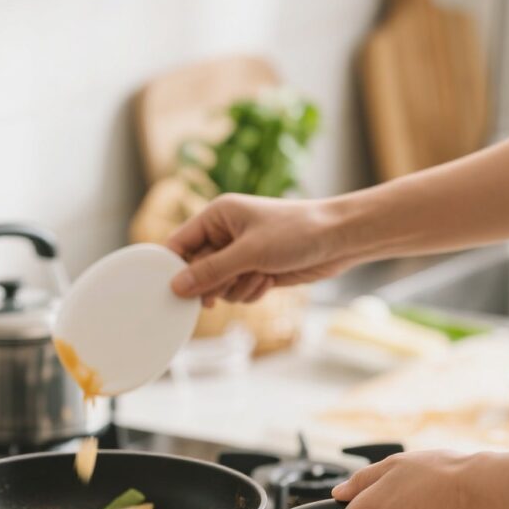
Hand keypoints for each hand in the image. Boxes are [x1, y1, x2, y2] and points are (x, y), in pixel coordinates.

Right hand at [168, 194, 347, 305]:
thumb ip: (210, 271)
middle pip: (197, 270)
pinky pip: (237, 293)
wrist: (338, 240)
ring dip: (237, 288)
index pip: (178, 243)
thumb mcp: (249, 252)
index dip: (171, 266)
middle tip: (228, 282)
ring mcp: (240, 255)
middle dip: (214, 281)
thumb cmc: (297, 232)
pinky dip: (251, 292)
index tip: (170, 289)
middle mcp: (224, 234)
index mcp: (217, 216)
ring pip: (218, 287)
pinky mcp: (254, 272)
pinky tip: (270, 280)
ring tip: (260, 274)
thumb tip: (176, 286)